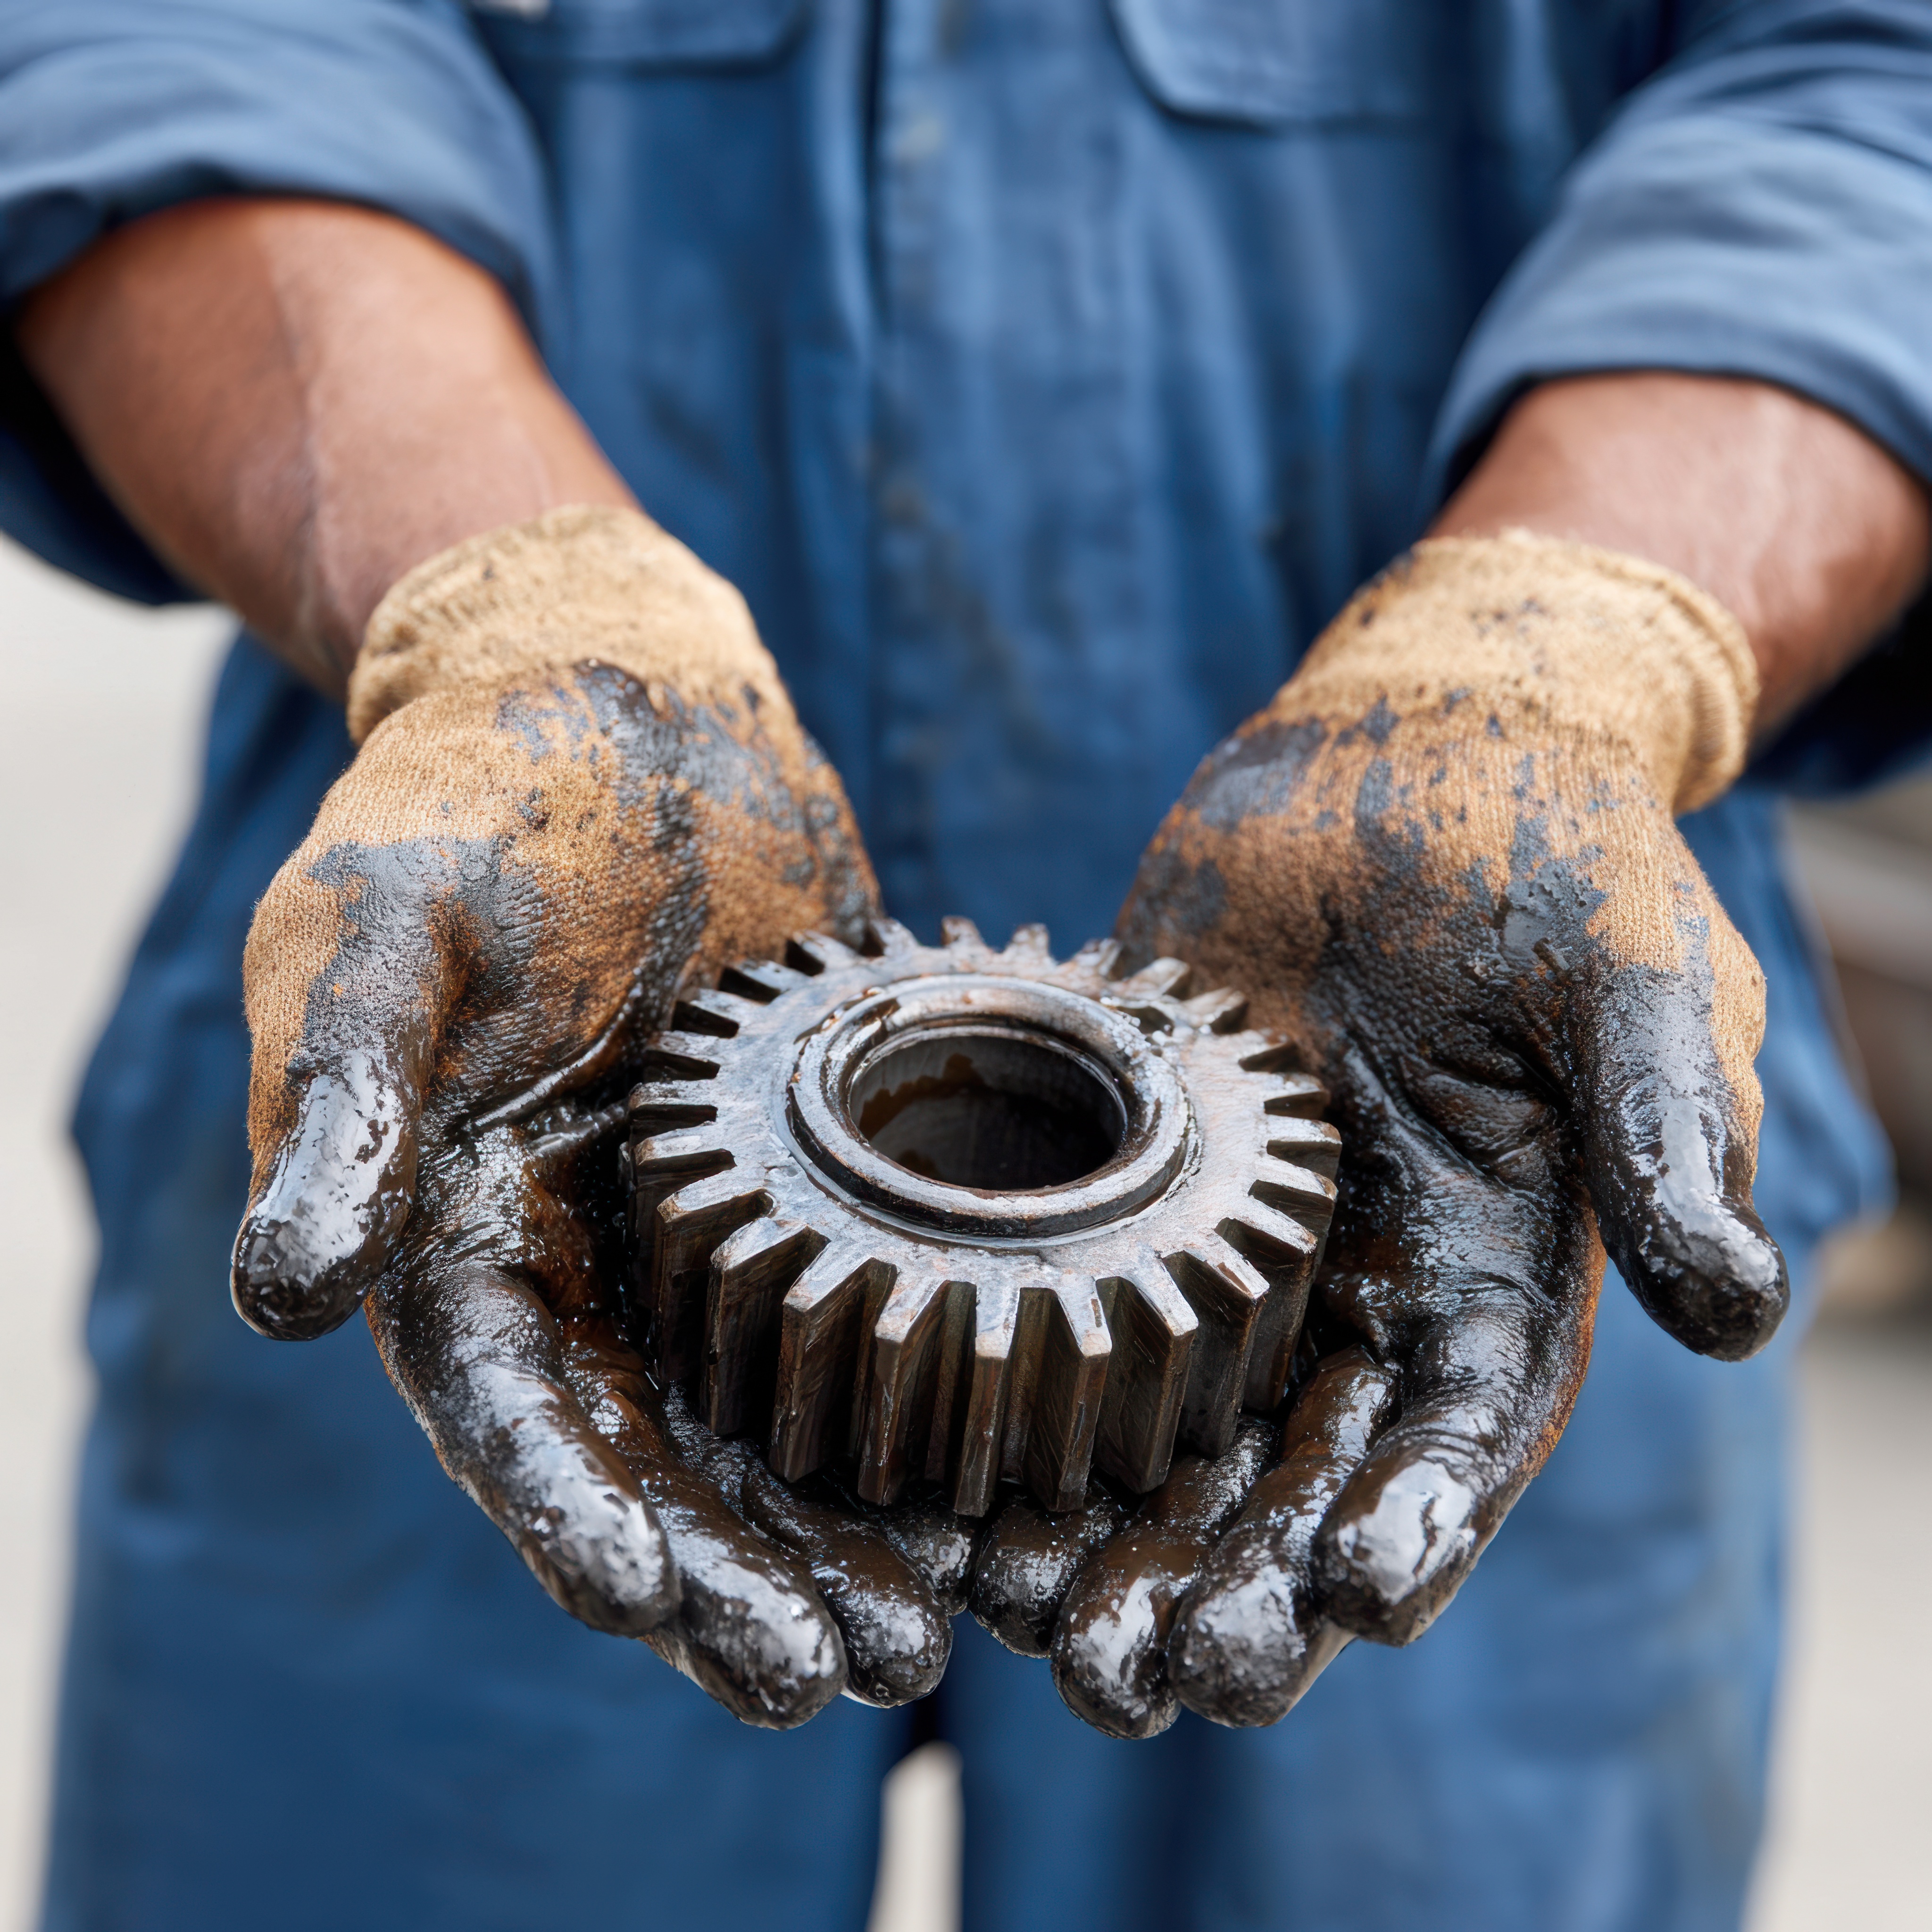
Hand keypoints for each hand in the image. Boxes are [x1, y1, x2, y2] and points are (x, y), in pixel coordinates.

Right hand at [228, 506, 941, 1723]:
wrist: (608, 703)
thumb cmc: (465, 811)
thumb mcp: (380, 938)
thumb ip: (342, 1109)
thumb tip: (285, 1296)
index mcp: (458, 1237)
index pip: (518, 1417)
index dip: (579, 1520)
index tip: (657, 1609)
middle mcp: (588, 1265)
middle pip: (660, 1458)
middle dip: (736, 1574)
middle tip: (840, 1671)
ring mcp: (706, 1229)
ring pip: (775, 1419)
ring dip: (838, 1530)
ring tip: (929, 1630)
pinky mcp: (813, 1171)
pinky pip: (869, 1308)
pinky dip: (923, 1397)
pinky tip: (999, 1477)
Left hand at [994, 531, 1787, 1734]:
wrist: (1410, 748)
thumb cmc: (1551, 855)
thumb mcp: (1635, 983)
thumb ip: (1663, 1141)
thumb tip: (1742, 1307)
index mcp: (1491, 1277)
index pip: (1455, 1447)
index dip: (1413, 1533)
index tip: (1351, 1600)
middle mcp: (1355, 1294)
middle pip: (1291, 1488)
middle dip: (1229, 1592)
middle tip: (1139, 1677)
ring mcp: (1234, 1249)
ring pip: (1165, 1437)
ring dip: (1103, 1541)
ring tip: (1020, 1621)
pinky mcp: (1130, 1179)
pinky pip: (1067, 1307)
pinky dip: (1012, 1396)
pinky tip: (943, 1472)